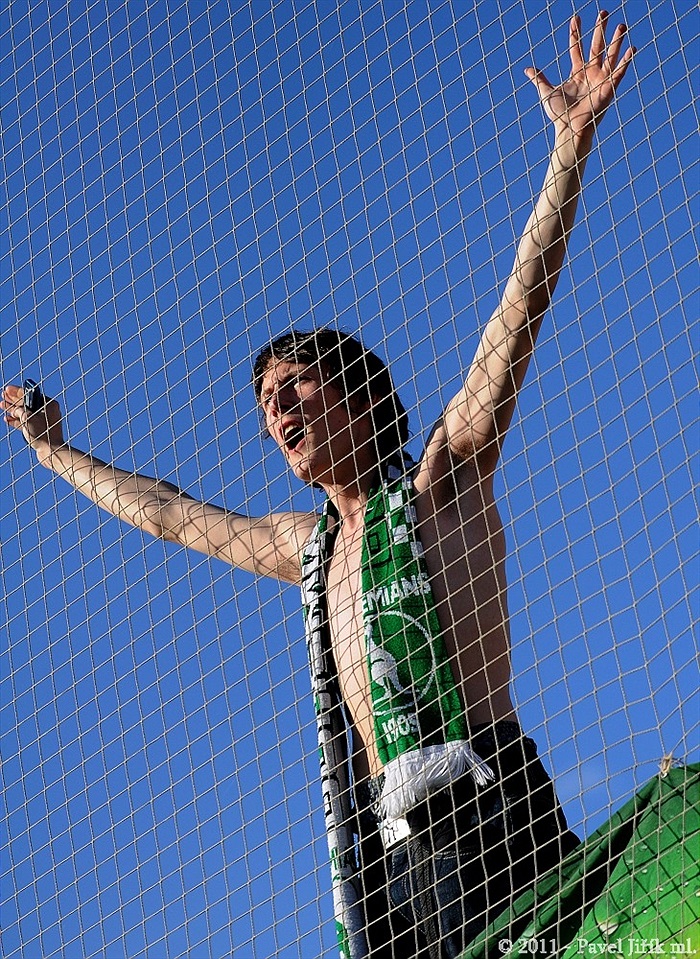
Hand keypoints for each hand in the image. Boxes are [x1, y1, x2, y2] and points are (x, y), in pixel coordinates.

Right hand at [2, 382, 63, 455]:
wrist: (52, 452)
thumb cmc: (42, 434)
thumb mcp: (27, 418)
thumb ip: (19, 411)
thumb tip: (14, 410)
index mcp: (49, 404)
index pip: (31, 394)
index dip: (17, 391)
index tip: (7, 389)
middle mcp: (48, 411)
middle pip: (27, 402)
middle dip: (14, 400)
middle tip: (3, 396)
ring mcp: (44, 421)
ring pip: (26, 412)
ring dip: (13, 409)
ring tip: (2, 405)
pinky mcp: (40, 430)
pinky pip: (27, 422)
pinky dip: (17, 420)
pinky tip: (7, 419)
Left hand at [525, 12, 633, 139]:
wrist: (569, 129)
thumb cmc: (559, 114)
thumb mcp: (546, 92)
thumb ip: (539, 79)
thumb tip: (527, 69)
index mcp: (577, 72)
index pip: (577, 48)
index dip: (576, 33)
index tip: (575, 18)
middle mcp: (591, 73)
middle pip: (596, 46)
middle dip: (600, 30)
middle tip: (603, 12)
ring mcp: (601, 79)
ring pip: (610, 55)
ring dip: (616, 41)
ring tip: (621, 25)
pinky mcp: (609, 88)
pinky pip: (619, 72)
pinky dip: (626, 61)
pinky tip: (632, 49)